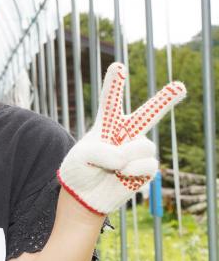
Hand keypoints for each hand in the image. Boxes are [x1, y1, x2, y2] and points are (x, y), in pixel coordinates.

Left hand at [57, 62, 186, 214]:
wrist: (84, 194)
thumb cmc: (80, 170)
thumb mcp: (82, 156)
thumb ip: (103, 151)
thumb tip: (127, 158)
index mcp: (106, 123)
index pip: (111, 100)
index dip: (114, 83)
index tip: (118, 66)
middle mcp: (126, 133)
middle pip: (148, 113)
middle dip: (166, 99)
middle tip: (180, 86)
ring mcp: (138, 150)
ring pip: (143, 145)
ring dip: (126, 157)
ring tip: (113, 167)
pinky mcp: (146, 168)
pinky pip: (147, 164)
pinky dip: (132, 171)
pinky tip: (122, 175)